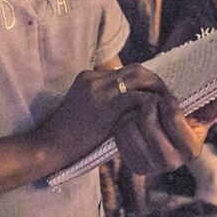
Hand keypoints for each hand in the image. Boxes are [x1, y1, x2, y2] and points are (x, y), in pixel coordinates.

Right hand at [32, 65, 168, 167]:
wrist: (50, 146)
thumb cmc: (69, 136)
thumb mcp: (86, 110)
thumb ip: (107, 103)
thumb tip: (135, 108)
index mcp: (89, 77)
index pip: (126, 70)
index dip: (145, 80)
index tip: (156, 93)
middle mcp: (95, 78)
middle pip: (136, 69)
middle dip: (155, 81)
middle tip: (167, 97)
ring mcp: (99, 89)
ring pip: (139, 78)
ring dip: (156, 90)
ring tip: (167, 104)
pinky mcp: (105, 105)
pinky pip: (136, 97)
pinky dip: (149, 103)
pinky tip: (156, 113)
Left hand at [115, 88, 216, 175]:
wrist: (161, 141)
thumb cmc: (184, 123)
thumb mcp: (200, 113)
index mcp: (191, 150)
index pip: (172, 116)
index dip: (167, 102)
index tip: (166, 98)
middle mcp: (172, 163)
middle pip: (149, 121)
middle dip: (148, 106)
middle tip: (151, 102)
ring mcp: (151, 167)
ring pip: (131, 127)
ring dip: (133, 114)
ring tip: (141, 112)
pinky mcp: (134, 166)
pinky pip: (120, 136)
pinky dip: (123, 124)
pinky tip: (131, 122)